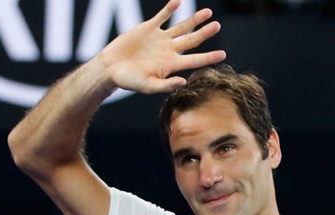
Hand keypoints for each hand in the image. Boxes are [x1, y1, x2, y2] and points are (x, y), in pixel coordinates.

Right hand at [98, 0, 225, 93]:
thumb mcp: (148, 86)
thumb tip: (183, 82)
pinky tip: (179, 2)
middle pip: (192, 40)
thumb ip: (166, 85)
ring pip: (181, 27)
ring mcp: (160, 39)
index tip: (223, 54)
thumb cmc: (129, 81)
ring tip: (208, 13)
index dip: (209, 57)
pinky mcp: (148, 28)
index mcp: (171, 65)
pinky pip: (162, 16)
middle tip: (218, 25)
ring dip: (194, 20)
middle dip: (205, 33)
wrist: (111, 68)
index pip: (195, 60)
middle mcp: (169, 51)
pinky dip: (170, 9)